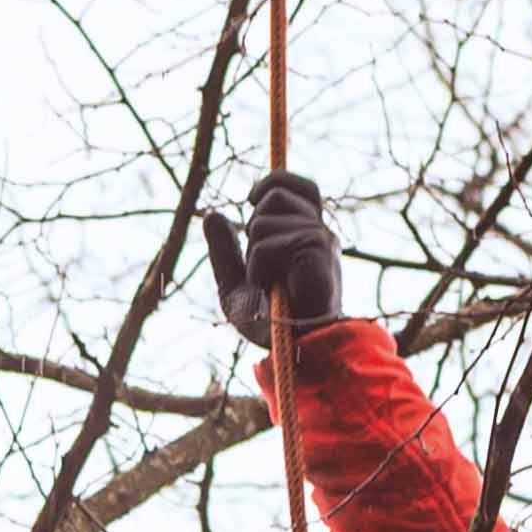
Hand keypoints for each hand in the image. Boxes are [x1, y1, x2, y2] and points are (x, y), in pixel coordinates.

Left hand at [201, 171, 341, 346]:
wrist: (294, 350)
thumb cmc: (271, 323)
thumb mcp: (237, 282)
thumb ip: (225, 250)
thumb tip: (211, 214)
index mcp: (307, 232)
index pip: (300, 185)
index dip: (274, 181)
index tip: (250, 199)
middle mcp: (319, 231)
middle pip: (275, 194)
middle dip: (254, 226)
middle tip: (263, 266)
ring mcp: (320, 240)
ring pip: (263, 222)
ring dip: (254, 256)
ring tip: (268, 283)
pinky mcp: (317, 252)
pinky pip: (267, 245)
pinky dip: (259, 268)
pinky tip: (271, 289)